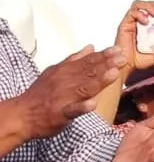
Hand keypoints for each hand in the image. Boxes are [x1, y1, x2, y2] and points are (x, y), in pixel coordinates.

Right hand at [9, 46, 125, 138]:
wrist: (23, 114)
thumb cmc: (41, 94)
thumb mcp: (56, 72)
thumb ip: (74, 60)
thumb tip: (90, 47)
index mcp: (65, 72)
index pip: (87, 62)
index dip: (104, 56)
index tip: (119, 49)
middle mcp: (65, 82)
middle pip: (88, 72)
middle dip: (106, 64)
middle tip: (122, 57)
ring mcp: (64, 98)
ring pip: (84, 88)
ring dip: (99, 81)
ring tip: (113, 73)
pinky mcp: (61, 113)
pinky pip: (73, 110)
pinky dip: (82, 107)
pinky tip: (92, 104)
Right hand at [112, 0, 153, 72]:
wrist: (125, 66)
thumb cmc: (139, 59)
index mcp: (153, 27)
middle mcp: (143, 22)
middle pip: (151, 5)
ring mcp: (134, 22)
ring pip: (140, 5)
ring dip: (150, 6)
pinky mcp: (125, 24)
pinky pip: (131, 13)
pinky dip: (139, 14)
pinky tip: (144, 21)